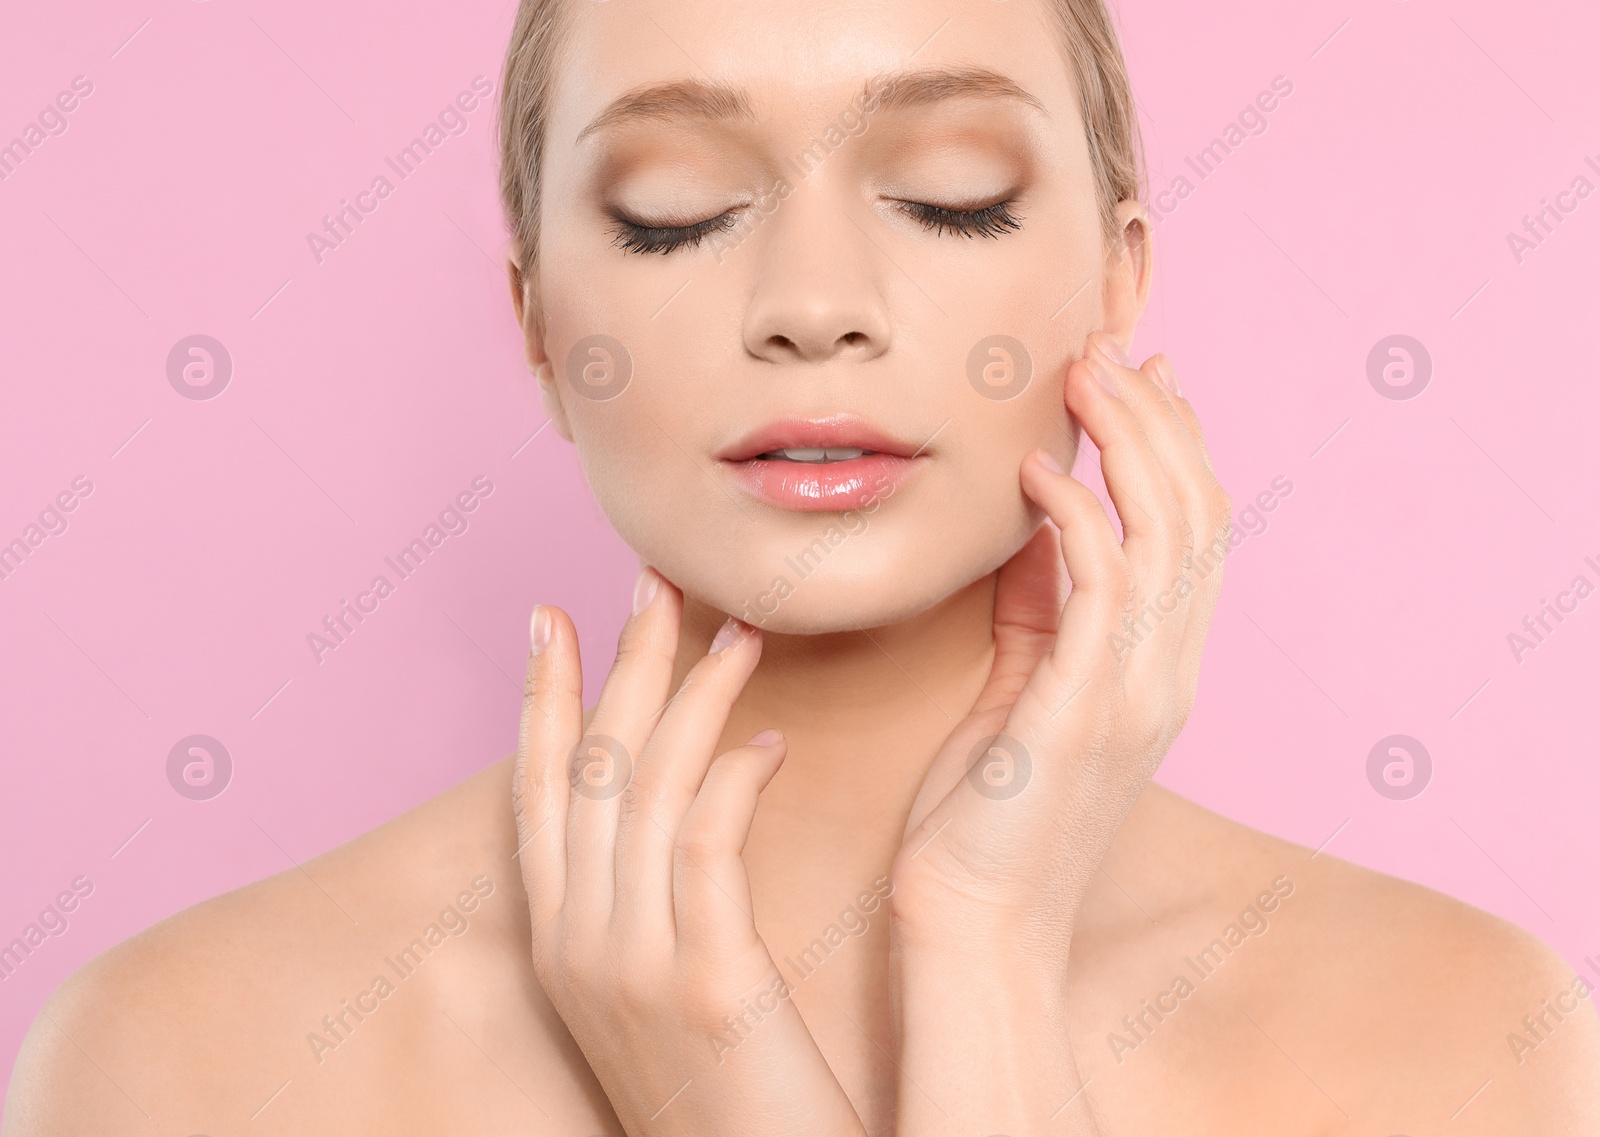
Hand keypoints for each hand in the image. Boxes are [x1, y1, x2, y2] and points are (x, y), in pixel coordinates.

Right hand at [513, 575, 867, 1136]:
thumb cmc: (728, 1096)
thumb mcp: (659, 995)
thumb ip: (652, 910)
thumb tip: (680, 815)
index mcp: (560, 948)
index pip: (538, 795)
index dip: (545, 700)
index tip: (550, 618)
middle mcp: (577, 948)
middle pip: (590, 771)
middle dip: (620, 665)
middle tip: (653, 581)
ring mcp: (630, 966)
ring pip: (647, 791)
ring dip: (694, 698)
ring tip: (742, 633)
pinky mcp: (701, 984)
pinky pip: (707, 845)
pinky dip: (736, 778)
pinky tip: (775, 742)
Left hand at [892, 333, 1230, 949]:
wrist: (974, 922)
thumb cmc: (986, 814)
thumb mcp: (1020, 688)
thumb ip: (1038, 608)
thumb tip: (1034, 522)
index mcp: (1158, 669)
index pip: (1193, 531)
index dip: (1175, 444)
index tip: (1139, 372)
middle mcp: (1168, 675)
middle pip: (1198, 515)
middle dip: (1158, 420)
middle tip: (1109, 348)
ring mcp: (1139, 695)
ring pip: (1169, 536)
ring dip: (1129, 446)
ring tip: (1084, 377)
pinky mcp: (1086, 715)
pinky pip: (1103, 592)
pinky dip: (1078, 521)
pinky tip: (1037, 476)